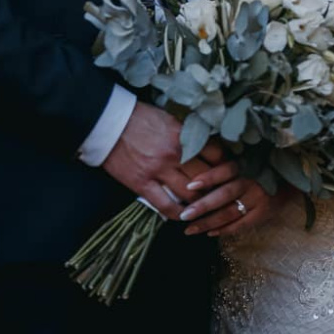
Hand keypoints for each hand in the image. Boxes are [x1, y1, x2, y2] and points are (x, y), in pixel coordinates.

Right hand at [102, 104, 236, 214]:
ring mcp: (157, 171)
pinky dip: (178, 214)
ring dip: (201, 203)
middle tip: (222, 193)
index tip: (227, 170)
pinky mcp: (141, 184)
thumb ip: (187, 134)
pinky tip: (184, 216)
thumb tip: (206, 146)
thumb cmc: (138, 117)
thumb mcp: (168, 118)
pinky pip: (166, 206)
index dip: (225, 164)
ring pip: (190, 195)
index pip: (215, 154)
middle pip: (206, 178)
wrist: (106, 122)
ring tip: (205, 206)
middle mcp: (173, 154)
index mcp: (182, 135)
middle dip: (217, 187)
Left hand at [177, 163, 287, 237]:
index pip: (224, 171)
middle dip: (202, 206)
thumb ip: (226, 165)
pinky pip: (241, 224)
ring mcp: (258, 199)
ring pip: (230, 213)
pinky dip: (225, 230)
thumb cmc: (261, 166)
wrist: (291, 178)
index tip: (189, 186)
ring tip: (190, 229)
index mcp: (245, 165)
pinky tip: (209, 233)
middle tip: (184, 215)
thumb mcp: (247, 158)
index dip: (208, 178)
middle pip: (224, 195)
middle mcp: (251, 182)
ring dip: (208, 222)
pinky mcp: (264, 213)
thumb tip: (196, 173)